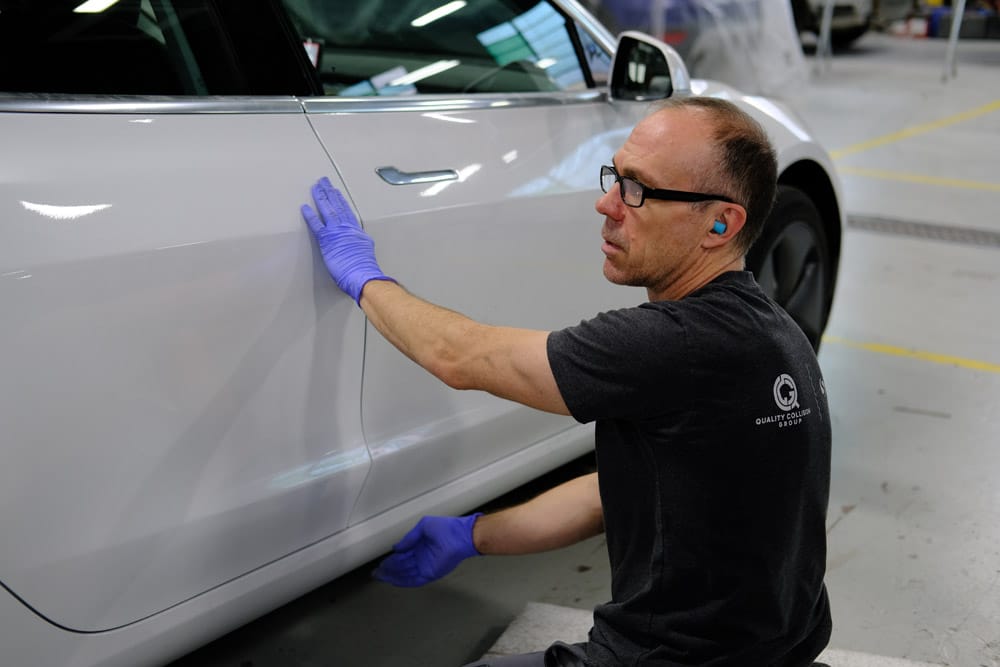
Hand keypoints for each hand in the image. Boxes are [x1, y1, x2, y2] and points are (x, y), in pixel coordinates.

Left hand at [301, 177, 394, 303]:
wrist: (363, 275)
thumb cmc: (364, 269)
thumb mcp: (365, 252)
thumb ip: (359, 245)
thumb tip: (359, 247)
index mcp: (356, 231)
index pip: (347, 211)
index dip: (341, 200)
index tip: (336, 192)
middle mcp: (347, 228)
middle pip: (337, 205)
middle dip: (330, 192)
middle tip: (324, 181)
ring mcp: (337, 232)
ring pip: (328, 210)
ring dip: (321, 197)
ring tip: (316, 187)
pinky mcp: (327, 240)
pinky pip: (316, 224)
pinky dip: (310, 215)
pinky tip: (304, 207)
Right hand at [373, 514, 481, 586]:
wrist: (461, 536)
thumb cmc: (448, 528)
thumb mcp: (424, 526)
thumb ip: (409, 538)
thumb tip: (396, 547)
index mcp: (420, 545)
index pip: (402, 555)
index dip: (390, 560)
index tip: (381, 564)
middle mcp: (422, 557)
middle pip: (401, 566)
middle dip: (388, 569)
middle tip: (377, 573)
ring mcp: (425, 566)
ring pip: (404, 574)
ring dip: (392, 576)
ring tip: (380, 577)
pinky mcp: (430, 573)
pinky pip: (414, 580)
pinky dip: (403, 581)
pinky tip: (393, 581)